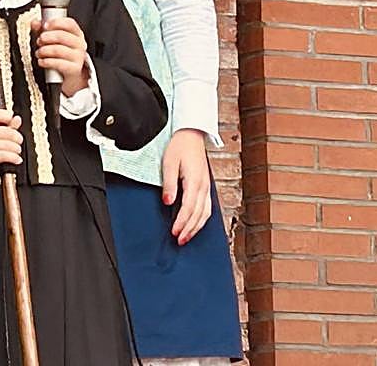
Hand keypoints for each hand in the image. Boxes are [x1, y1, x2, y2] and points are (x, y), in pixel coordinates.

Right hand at [0, 108, 22, 185]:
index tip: (13, 120)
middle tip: (19, 141)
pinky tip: (16, 159)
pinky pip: (3, 155)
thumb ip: (5, 127)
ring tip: (17, 151)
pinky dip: (13, 157)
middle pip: (5, 131)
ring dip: (16, 148)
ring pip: (6, 144)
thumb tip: (17, 119)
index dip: (6, 115)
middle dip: (17, 137)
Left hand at [32, 16, 88, 96]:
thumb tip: (34, 23)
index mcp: (76, 33)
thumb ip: (42, 29)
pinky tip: (41, 61)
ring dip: (44, 51)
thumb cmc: (60, 51)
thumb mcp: (52, 38)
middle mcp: (79, 43)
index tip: (44, 25)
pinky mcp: (74, 68)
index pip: (69, 23)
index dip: (56, 22)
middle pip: (62, 36)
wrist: (69, 72)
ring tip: (39, 52)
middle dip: (46, 37)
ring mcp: (78, 56)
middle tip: (39, 41)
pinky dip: (46, 62)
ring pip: (58, 50)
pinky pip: (58, 64)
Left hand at [162, 128, 212, 245]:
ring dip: (196, 227)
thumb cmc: (179, 147)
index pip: (189, 207)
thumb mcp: (169, 163)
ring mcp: (207, 186)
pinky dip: (202, 219)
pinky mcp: (206, 186)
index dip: (182, 222)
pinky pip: (208, 207)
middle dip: (189, 229)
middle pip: (199, 214)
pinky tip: (196, 224)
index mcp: (194, 181)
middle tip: (179, 240)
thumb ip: (169, 184)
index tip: (174, 232)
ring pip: (205, 213)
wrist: (191, 135)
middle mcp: (203, 186)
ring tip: (187, 237)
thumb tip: (168, 202)